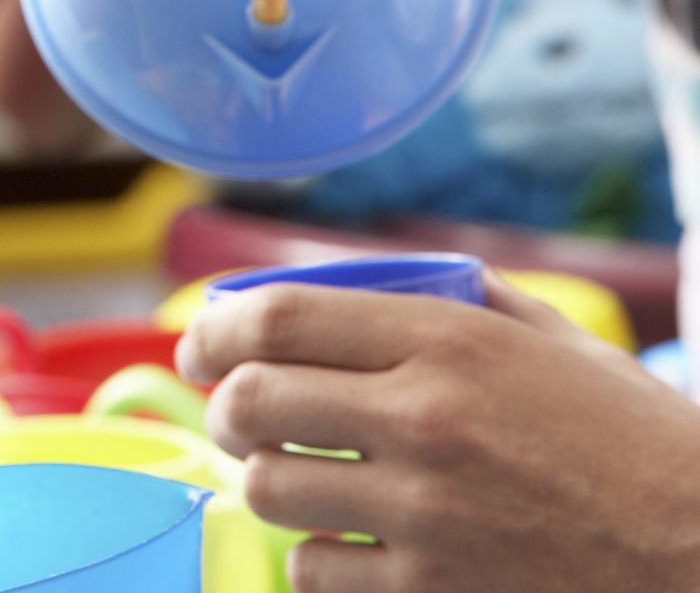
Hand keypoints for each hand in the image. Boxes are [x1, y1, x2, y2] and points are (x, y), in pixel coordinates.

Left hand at [179, 274, 699, 592]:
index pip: (276, 317)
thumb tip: (377, 279)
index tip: (198, 346)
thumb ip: (466, 302)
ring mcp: (425, 510)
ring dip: (267, 482)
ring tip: (293, 478)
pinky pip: (314, 568)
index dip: (213, 329)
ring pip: (267, 487)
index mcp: (449, 340)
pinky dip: (315, 557)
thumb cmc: (641, 446)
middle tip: (236, 416)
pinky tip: (345, 545)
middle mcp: (424, 417)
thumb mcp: (559, 345)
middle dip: (224, 408)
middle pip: (250, 400)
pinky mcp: (432, 590)